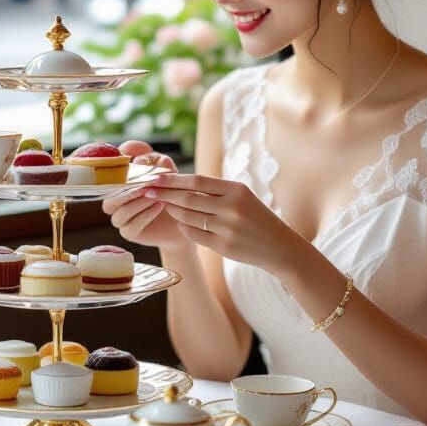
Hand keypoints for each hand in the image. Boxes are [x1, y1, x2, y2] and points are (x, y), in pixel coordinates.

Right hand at [102, 147, 182, 249]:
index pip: (106, 181)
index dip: (115, 174)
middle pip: (109, 201)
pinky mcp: (130, 233)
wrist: (185, 214)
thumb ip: (150, 157)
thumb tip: (130, 151)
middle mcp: (115, 203)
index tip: (133, 166)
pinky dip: (145, 216)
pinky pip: (130, 227)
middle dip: (127, 193)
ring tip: (156, 196)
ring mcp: (121, 219)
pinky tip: (159, 206)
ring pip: (119, 214)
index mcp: (118, 186)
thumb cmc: (171, 188)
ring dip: (137, 204)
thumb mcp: (165, 167)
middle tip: (145, 186)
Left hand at [144, 173, 307, 274]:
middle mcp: (232, 207)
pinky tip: (180, 223)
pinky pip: (194, 235)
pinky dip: (184, 228)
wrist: (279, 247)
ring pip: (188, 218)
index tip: (154, 178)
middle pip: (188, 199)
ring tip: (163, 205)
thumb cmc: (256, 218)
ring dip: (172, 211)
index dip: (172, 180)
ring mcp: (228, 228)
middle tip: (147, 191)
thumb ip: (215, 190)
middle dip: (164, 194)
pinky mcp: (224, 247)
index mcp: (236, 190)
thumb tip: (179, 183)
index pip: (196, 181)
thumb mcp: (241, 196)